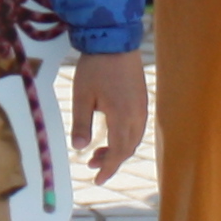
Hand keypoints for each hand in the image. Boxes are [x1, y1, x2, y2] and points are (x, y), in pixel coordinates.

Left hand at [68, 48, 149, 184]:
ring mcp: (142, 107)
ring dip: (118, 149)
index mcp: (122, 118)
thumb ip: (80, 124)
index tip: (97, 180)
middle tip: (91, 165)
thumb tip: (79, 148)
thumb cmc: (96, 67)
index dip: (108, 169)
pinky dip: (124, 137)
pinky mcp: (142, 99)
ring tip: (97, 152)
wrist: (115, 39)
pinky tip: (110, 133)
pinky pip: (136, 127)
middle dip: (111, 161)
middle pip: (128, 148)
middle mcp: (137, 116)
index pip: (118, 153)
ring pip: (133, 138)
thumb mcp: (82, 96)